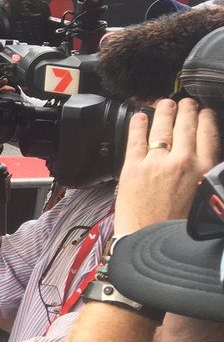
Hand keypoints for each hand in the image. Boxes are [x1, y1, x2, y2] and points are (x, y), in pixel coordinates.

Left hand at [113, 97, 218, 236]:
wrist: (150, 239)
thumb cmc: (177, 224)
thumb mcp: (204, 196)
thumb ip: (205, 174)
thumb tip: (203, 158)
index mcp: (204, 170)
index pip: (209, 134)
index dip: (206, 118)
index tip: (204, 112)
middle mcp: (181, 162)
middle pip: (186, 126)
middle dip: (187, 109)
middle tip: (186, 102)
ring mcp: (156, 163)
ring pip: (162, 127)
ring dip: (164, 111)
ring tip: (165, 103)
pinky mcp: (132, 168)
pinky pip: (135, 139)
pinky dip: (137, 124)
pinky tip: (139, 116)